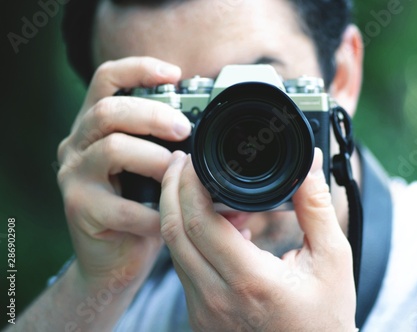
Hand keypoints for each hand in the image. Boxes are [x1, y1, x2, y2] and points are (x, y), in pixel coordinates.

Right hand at [57, 56, 190, 288]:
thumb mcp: (152, 168)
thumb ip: (166, 144)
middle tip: (185, 130)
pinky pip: (121, 206)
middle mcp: (77, 144)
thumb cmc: (140, 208)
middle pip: (108, 111)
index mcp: (95, 126)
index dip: (138, 69)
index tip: (175, 74)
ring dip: (155, 160)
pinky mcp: (78, 209)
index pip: (106, 80)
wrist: (114, 258)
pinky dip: (153, 212)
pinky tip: (170, 217)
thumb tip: (213, 129)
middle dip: (153, 115)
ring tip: (177, 174)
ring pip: (112, 149)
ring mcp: (73, 176)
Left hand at [160, 148, 356, 330]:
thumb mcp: (332, 260)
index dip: (187, 184)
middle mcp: (217, 299)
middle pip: (173, 232)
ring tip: (207, 192)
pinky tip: (220, 227)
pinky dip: (191, 239)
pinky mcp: (200, 317)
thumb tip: (307, 165)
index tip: (192, 160)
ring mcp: (204, 312)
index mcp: (250, 281)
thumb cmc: (324, 319)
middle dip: (170, 189)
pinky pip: (184, 269)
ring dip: (180, 213)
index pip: (198, 222)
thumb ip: (316, 208)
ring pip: (174, 250)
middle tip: (181, 163)